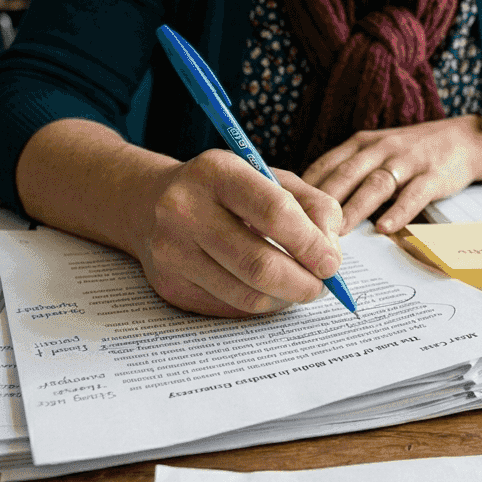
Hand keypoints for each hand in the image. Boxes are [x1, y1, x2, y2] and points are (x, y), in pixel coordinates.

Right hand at [135, 149, 344, 317]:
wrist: (149, 203)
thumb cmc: (224, 191)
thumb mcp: (268, 178)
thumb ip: (312, 205)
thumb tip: (330, 252)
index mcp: (216, 172)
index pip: (274, 212)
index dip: (311, 244)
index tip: (331, 263)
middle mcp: (185, 209)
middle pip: (259, 264)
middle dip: (303, 283)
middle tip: (321, 286)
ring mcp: (172, 251)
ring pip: (247, 296)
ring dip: (285, 299)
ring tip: (297, 287)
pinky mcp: (169, 285)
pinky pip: (230, 308)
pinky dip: (259, 305)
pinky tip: (265, 289)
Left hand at [302, 116, 481, 233]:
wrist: (463, 139)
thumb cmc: (411, 153)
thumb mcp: (375, 153)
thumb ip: (347, 173)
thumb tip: (310, 204)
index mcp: (362, 144)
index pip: (327, 164)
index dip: (306, 187)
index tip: (287, 211)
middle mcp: (381, 149)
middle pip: (347, 174)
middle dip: (325, 201)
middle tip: (306, 228)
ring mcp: (408, 161)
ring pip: (376, 184)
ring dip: (356, 209)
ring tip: (339, 233)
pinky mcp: (433, 175)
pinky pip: (414, 194)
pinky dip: (398, 212)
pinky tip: (384, 229)